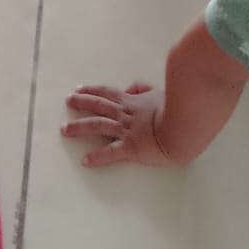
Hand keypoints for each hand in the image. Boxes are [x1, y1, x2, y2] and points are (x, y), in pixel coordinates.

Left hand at [61, 82, 176, 167]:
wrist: (185, 126)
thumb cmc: (178, 109)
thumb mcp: (160, 92)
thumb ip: (145, 89)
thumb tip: (131, 88)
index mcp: (133, 101)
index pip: (107, 92)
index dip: (92, 90)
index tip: (79, 89)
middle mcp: (125, 114)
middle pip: (97, 105)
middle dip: (80, 103)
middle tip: (67, 102)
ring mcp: (126, 130)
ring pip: (97, 125)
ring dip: (79, 127)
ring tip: (64, 130)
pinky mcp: (131, 148)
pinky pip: (110, 153)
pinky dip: (96, 157)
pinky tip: (85, 161)